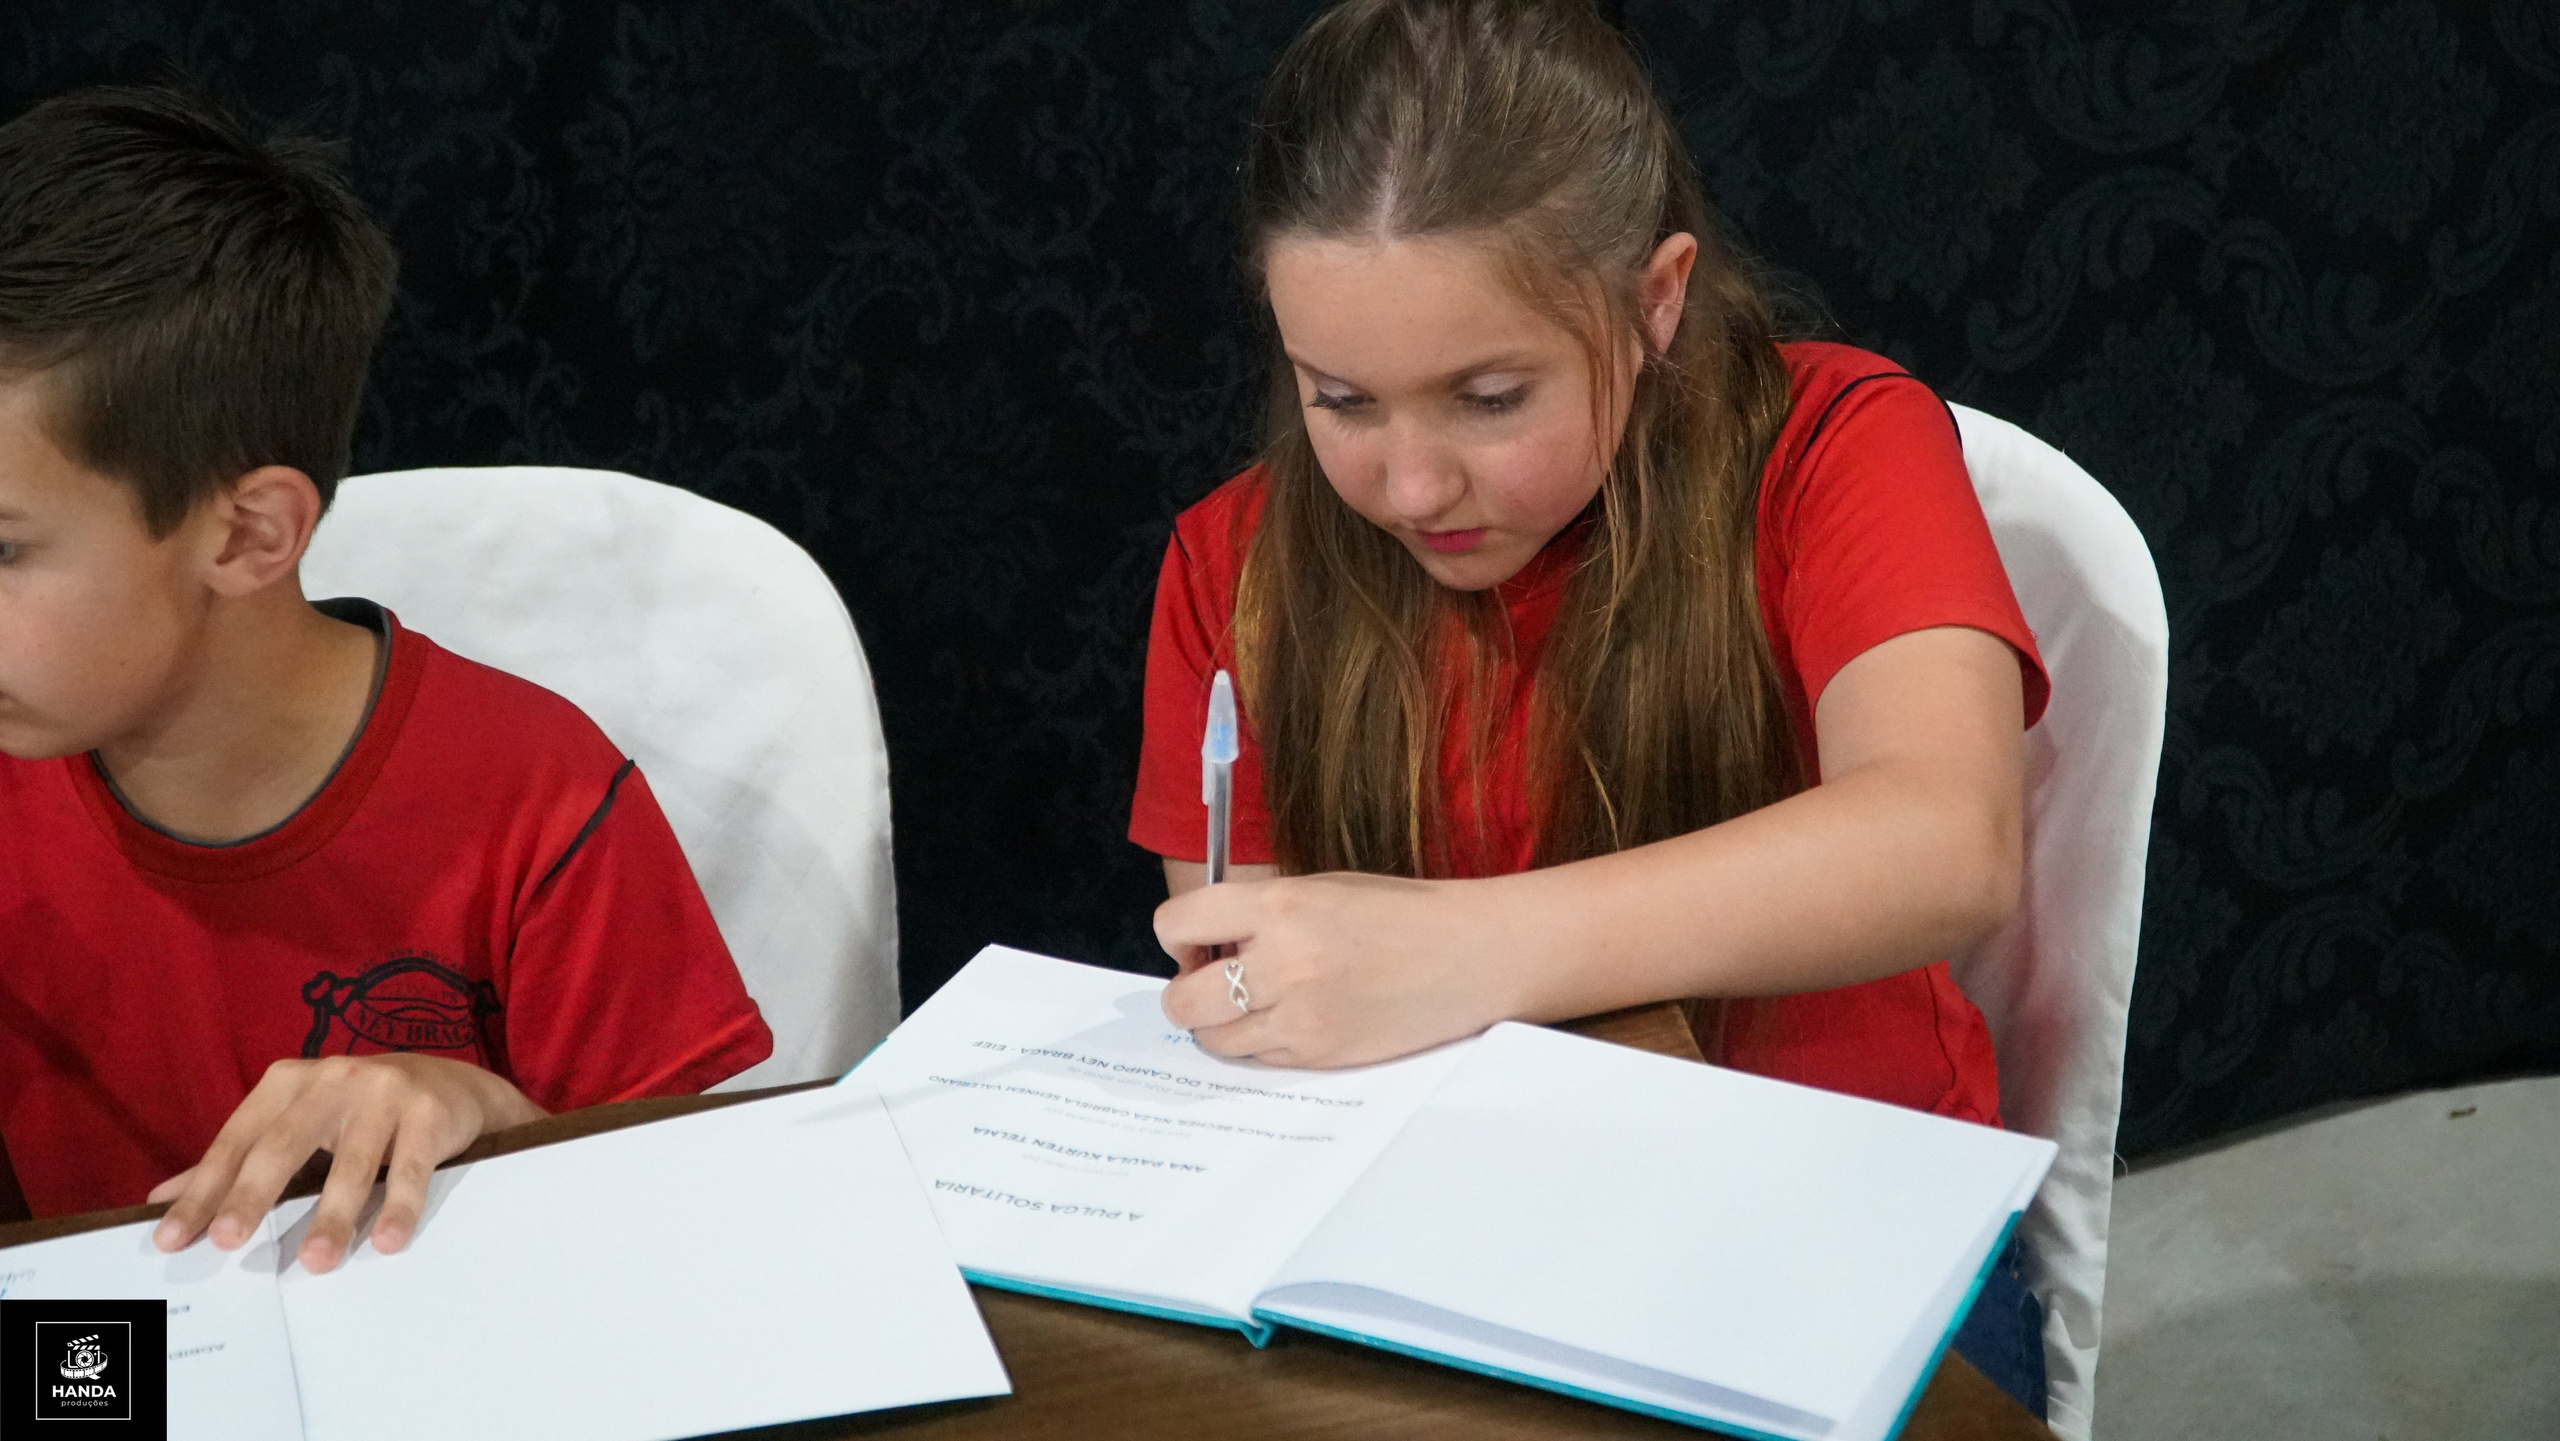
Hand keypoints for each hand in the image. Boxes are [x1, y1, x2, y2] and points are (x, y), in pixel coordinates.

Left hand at [148, 1054, 544, 1271]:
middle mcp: (334, 1078)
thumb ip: (238, 1159)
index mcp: (290, 1081)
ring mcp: (385, 1092)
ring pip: (350, 1163)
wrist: (453, 1087)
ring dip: (332, 1216)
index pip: (238, 1140)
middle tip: (229, 1241)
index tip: (175, 1237)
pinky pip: (409, 1168)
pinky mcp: (430, 1112)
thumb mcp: (298, 1123)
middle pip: (285, 1145)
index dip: (205, 1190)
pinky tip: (387, 1240)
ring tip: (317, 1263)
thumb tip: (162, 1201)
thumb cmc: (361, 1112)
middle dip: (254, 1195)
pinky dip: (398, 1206)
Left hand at [1155, 872, 1525, 1067]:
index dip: (1176, 937)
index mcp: (1279, 907)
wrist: (1467, 956)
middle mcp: (1281, 963)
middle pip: (1182, 1000)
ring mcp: (1299, 1017)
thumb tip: (1203, 946)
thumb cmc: (1396, 915)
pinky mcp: (1317, 1055)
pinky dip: (1259, 1041)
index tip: (1194, 943)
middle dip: (1186, 992)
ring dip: (1219, 1024)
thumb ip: (1257, 914)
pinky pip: (1257, 1057)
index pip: (1179, 924)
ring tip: (1254, 1001)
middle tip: (1212, 980)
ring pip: (1213, 1039)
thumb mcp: (1318, 890)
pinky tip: (1291, 1017)